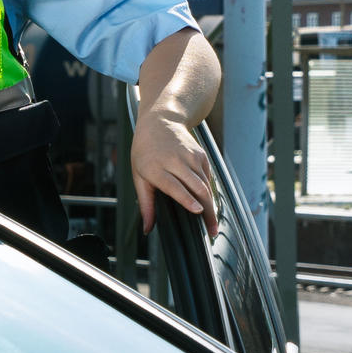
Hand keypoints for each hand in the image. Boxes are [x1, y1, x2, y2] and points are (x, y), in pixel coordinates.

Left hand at [131, 108, 221, 228]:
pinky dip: (209, 192)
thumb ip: (146, 204)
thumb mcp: (139, 177)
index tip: (198, 211)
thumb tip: (147, 230)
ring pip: (205, 184)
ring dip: (211, 205)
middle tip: (211, 230)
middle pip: (196, 188)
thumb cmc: (145, 153)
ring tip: (213, 224)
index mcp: (156, 168)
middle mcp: (175, 161)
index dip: (187, 199)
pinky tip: (208, 206)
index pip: (174, 185)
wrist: (159, 122)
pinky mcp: (201, 155)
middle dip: (207, 211)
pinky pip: (207, 178)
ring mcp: (190, 156)